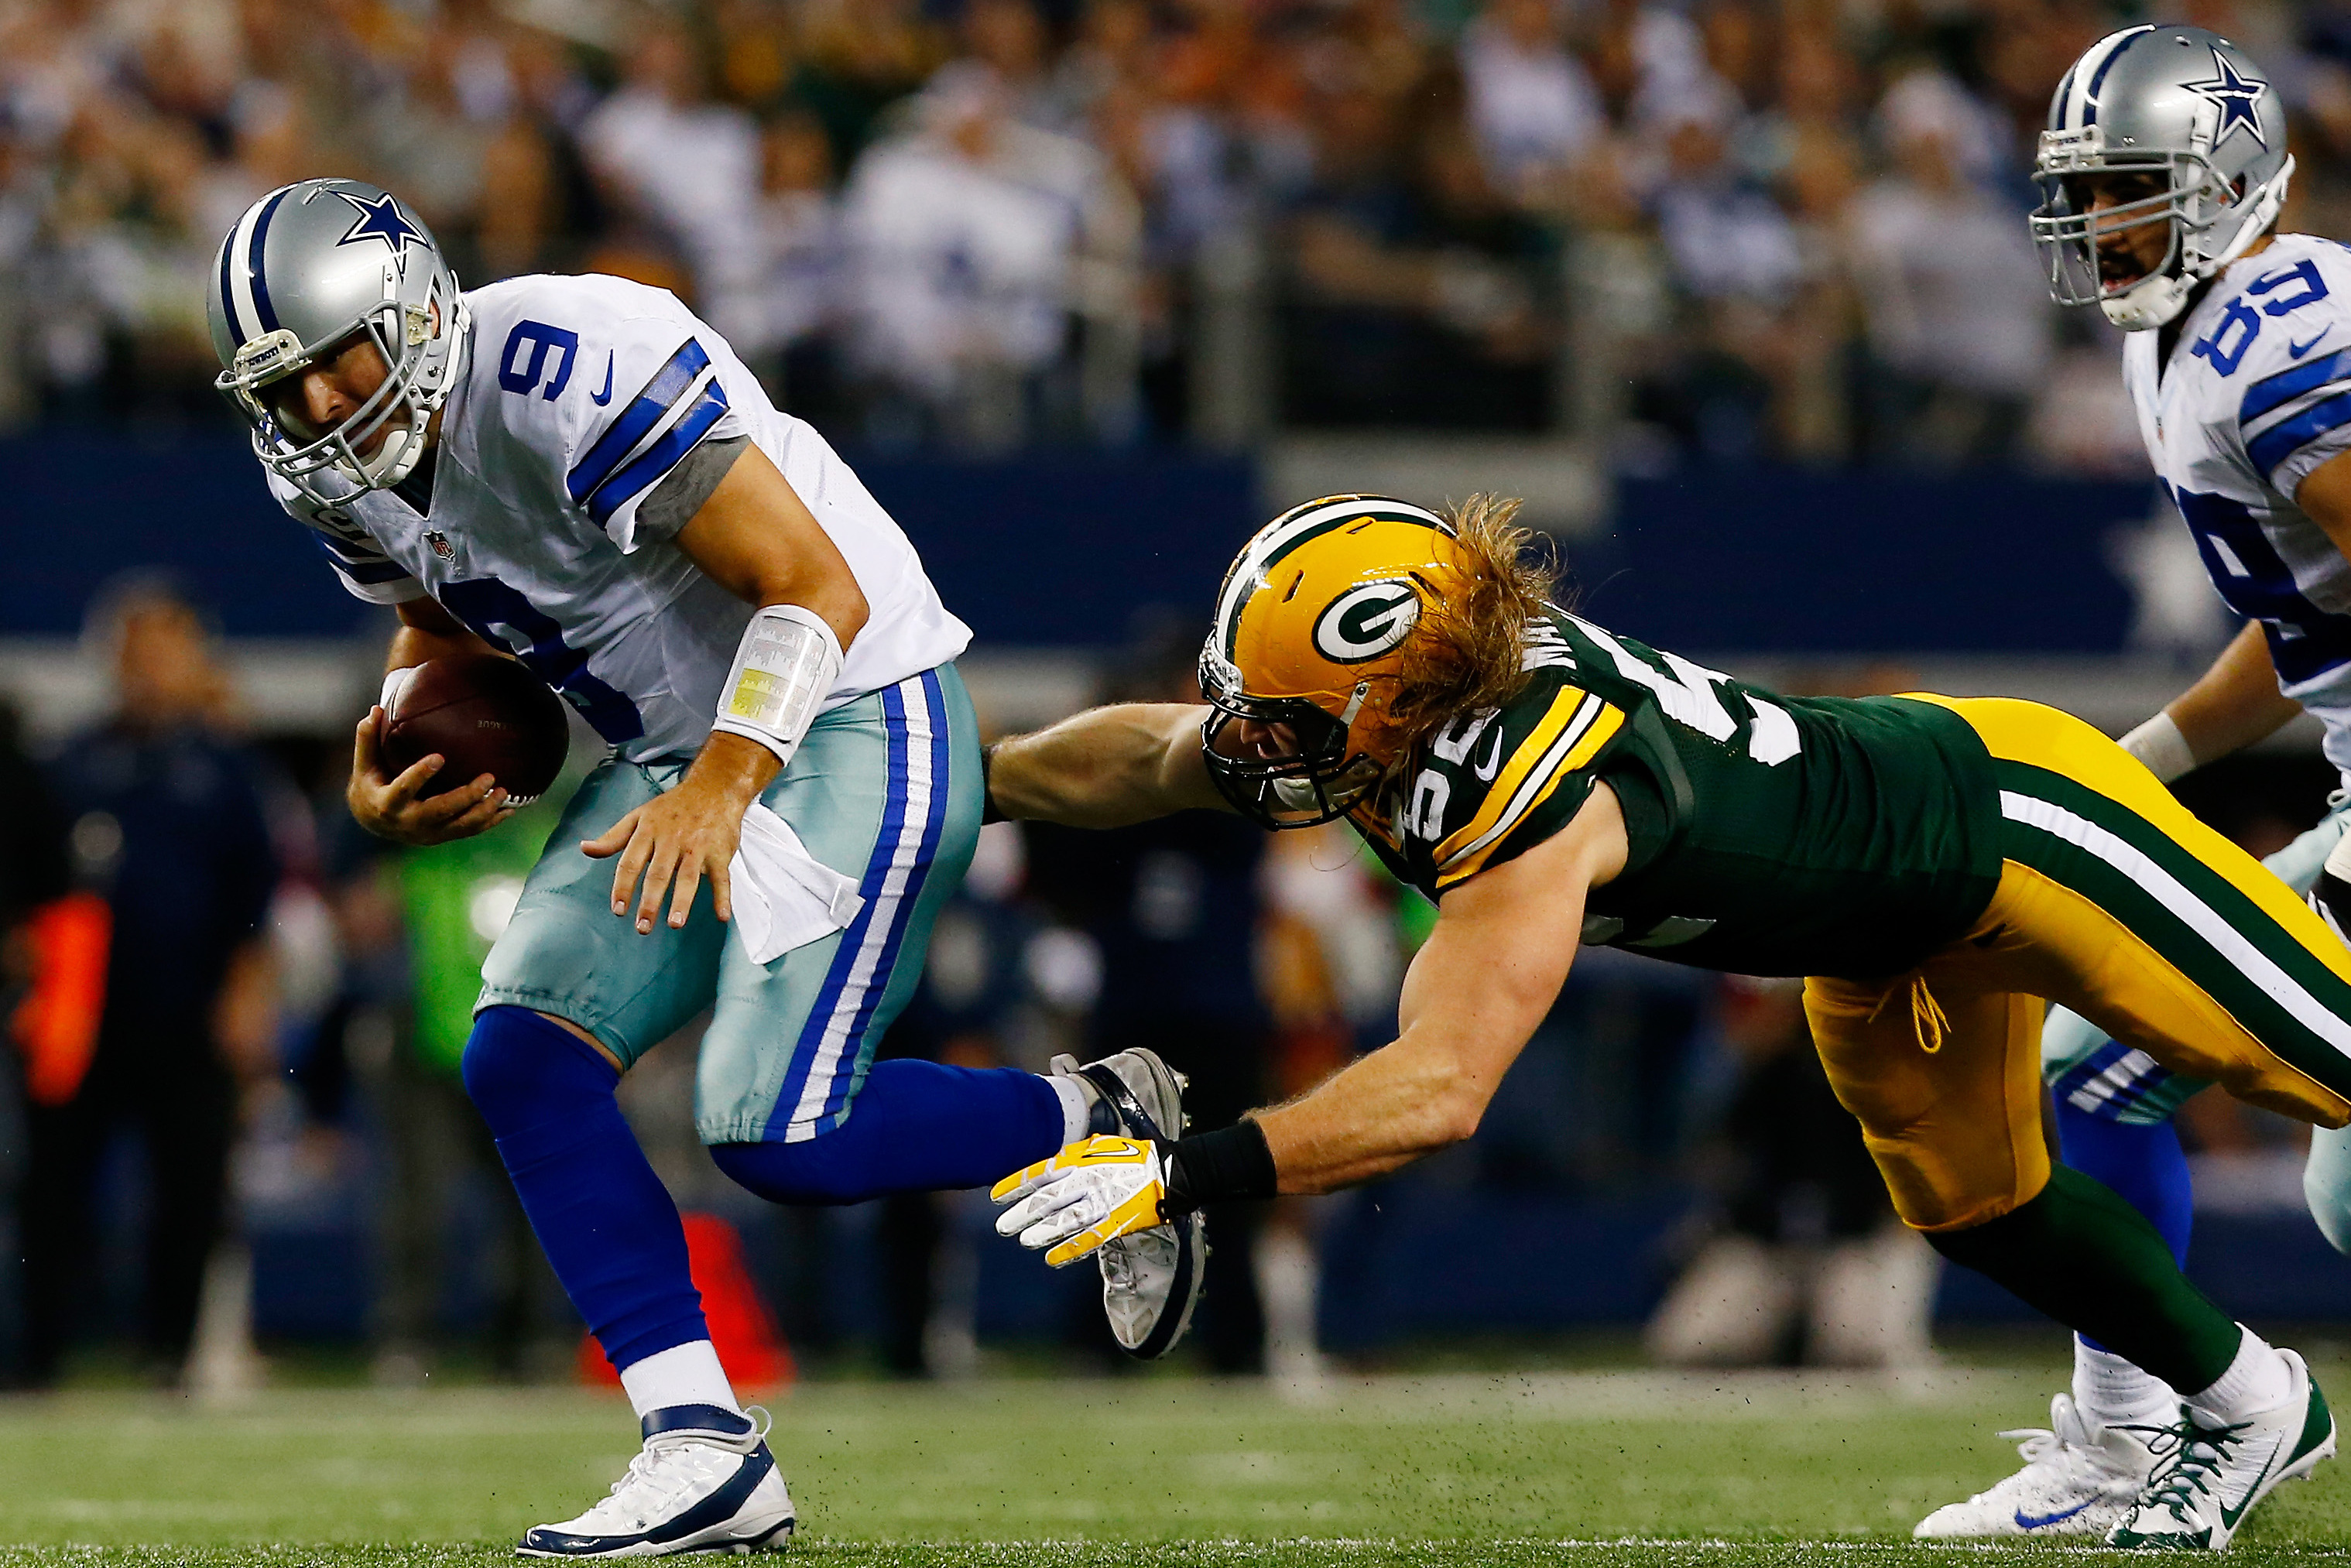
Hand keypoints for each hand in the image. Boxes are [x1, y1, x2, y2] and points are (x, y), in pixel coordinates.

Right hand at [348, 706, 511, 844]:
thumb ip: (368, 738)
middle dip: (466, 796)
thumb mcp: (364, 764)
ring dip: (484, 810)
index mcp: (388, 802)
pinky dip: (490, 822)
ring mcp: (427, 833)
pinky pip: (469, 831)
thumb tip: (375, 709)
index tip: (439, 757)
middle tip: (489, 777)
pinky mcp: (442, 836)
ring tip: (503, 791)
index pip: (405, 789)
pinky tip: (509, 809)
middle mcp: (409, 821)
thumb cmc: (371, 784)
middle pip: (440, 811)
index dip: (420, 775)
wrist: (374, 821)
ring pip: (459, 825)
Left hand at [581, 772, 747, 934]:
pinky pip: (721, 877)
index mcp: (648, 832)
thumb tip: (585, 849)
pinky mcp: (719, 852)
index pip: (630, 862)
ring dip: (682, 901)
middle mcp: (671, 840)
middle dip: (650, 901)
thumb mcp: (639, 816)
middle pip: (658, 874)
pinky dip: (723, 896)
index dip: (622, 887)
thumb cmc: (673, 807)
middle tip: (643, 927)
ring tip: (675, 923)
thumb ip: (613, 837)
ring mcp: (697, 847)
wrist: (714, 788)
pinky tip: (722, 915)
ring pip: (688, 876)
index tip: (618, 909)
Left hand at [991, 1135, 1170, 1266]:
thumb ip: (1073, 1155)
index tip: (996, 1196)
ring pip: (1066, 1221)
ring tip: (1025, 1241)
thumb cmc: (1131, 1157)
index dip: (1016, 1185)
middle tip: (1003, 1226)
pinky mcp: (1116, 1223)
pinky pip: (1089, 1238)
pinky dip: (1070, 1250)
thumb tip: (1049, 1164)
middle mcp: (1088, 1181)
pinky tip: (1053, 1259)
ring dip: (1044, 1232)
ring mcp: (1102, 1203)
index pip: (1041, 1173)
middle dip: (1023, 1213)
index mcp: (1081, 1160)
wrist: (1167, 1173)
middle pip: (1048, 1200)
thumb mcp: (1099, 1145)